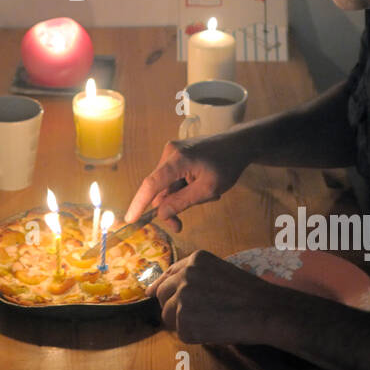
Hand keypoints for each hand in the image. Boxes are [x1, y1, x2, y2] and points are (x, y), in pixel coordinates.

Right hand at [125, 135, 246, 231]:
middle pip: (159, 188)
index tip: (130, 219)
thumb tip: (161, 213)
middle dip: (170, 206)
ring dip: (181, 196)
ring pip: (166, 185)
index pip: (151, 184)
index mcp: (177, 159)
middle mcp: (170, 152)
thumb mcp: (208, 189)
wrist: (238, 144)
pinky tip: (201, 186)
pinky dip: (184, 187)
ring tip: (206, 195)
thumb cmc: (227, 164)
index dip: (139, 203)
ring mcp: (172, 151)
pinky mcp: (176, 154)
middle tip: (179, 226)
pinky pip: (172, 178)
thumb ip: (182, 202)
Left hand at [148, 250, 273, 344]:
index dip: (160, 285)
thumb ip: (194, 276)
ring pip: (168, 315)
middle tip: (192, 315)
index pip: (167, 273)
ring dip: (183, 322)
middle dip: (171, 305)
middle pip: (161, 294)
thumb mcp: (220, 271)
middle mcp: (184, 276)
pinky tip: (214, 329)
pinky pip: (181, 333)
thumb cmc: (248, 293)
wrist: (264, 310)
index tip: (151, 293)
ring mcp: (182, 298)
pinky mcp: (184, 322)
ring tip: (210, 322)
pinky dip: (195, 336)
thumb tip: (161, 289)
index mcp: (194, 260)